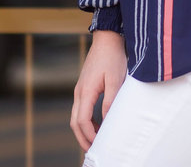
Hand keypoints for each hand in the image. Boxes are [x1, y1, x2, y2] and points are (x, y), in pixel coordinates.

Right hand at [70, 30, 126, 150]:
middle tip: (94, 150)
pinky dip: (86, 121)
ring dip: (83, 130)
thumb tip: (107, 121)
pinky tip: (98, 125)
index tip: (100, 144)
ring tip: (96, 141)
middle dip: (82, 138)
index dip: (89, 135)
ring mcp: (80, 89)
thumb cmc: (112, 58)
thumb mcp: (115, 80)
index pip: (82, 120)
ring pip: (75, 116)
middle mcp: (79, 91)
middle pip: (74, 121)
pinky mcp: (84, 87)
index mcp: (85, 91)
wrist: (107, 39)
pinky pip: (80, 109)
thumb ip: (110, 101)